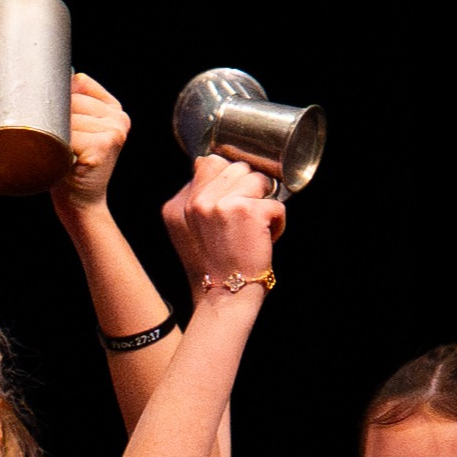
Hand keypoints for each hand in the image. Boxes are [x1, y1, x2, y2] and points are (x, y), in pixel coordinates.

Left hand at [56, 72, 126, 213]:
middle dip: (52, 116)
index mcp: (114, 110)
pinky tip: (59, 159)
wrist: (81, 202)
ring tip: (53, 150)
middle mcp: (119, 119)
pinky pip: (66, 134)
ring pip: (66, 117)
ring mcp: (114, 132)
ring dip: (51, 133)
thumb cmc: (69, 165)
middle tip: (46, 137)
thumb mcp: (75, 131)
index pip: (79, 83)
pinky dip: (55, 145)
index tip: (45, 109)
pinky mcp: (103, 146)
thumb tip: (51, 76)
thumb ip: (71, 105)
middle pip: (70, 99)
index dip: (58, 97)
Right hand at [159, 156, 282, 286]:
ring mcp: (221, 204)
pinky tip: (264, 239)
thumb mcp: (186, 230)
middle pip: (237, 167)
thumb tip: (206, 161)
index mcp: (178, 204)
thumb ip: (194, 198)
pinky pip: (276, 203)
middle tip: (244, 220)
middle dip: (248, 189)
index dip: (228, 178)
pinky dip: (278, 222)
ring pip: (258, 179)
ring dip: (264, 202)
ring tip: (254, 228)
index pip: (209, 163)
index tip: (232, 201)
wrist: (225, 295)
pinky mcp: (248, 210)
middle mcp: (197, 201)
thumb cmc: (212, 266)